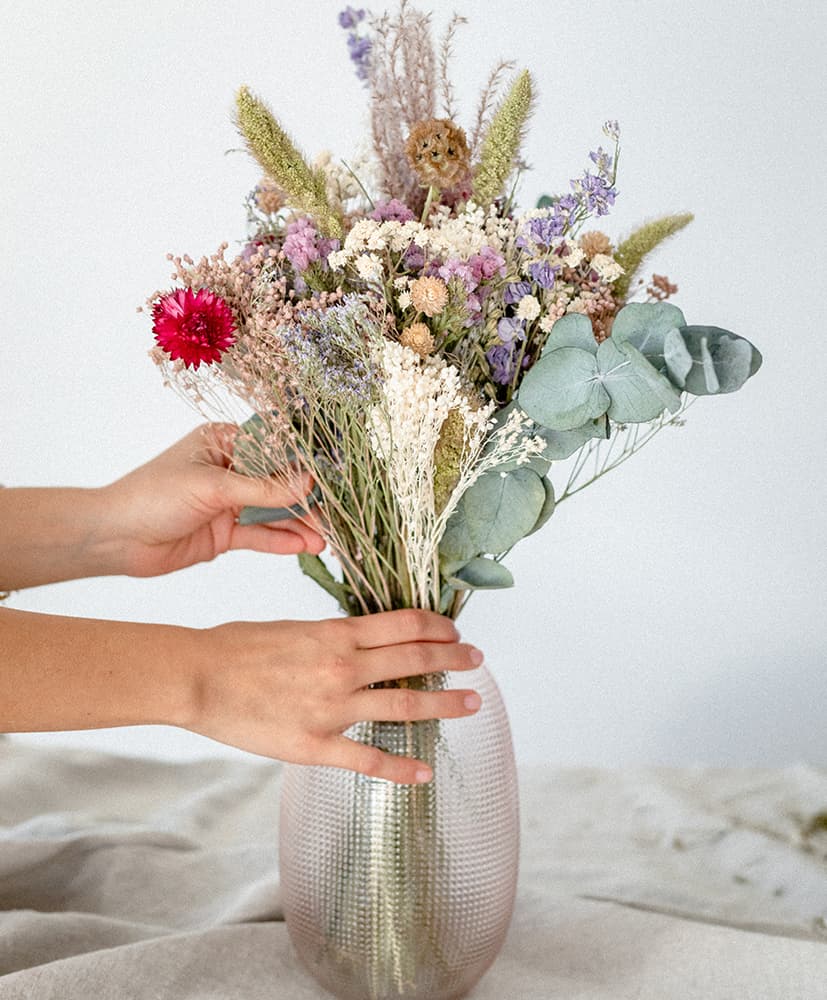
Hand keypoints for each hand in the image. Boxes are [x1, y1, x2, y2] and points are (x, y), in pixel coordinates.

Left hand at [100, 423, 324, 577]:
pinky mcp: (225, 533)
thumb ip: (263, 489)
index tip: (332, 479)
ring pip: (272, 513)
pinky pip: (260, 535)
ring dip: (298, 525)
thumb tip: (308, 483)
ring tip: (325, 540)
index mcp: (223, 442)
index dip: (304, 464)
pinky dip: (282, 541)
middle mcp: (229, 470)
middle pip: (278, 483)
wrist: (115, 538)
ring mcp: (228, 503)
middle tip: (334, 516)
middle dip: (306, 501)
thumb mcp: (213, 487)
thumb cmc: (153, 496)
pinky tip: (304, 546)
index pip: (274, 449)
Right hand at [186, 609, 483, 783]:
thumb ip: (331, 637)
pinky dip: (402, 768)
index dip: (437, 627)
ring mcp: (333, 708)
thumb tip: (361, 641)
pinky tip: (425, 772)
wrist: (198, 676)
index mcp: (337, 634)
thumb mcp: (293, 628)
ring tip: (471, 704)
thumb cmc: (237, 647)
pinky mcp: (315, 745)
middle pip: (416, 660)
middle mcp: (344, 667)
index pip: (404, 625)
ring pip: (405, 707)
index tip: (454, 631)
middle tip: (476, 662)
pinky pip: (369, 760)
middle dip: (453, 659)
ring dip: (444, 705)